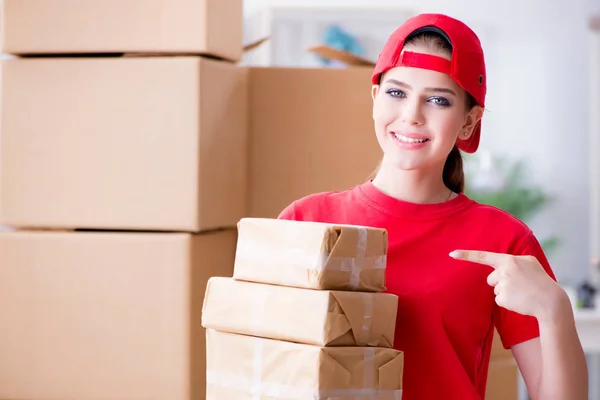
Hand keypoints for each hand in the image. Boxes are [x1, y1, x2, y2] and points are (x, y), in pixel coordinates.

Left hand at [449, 250, 564, 320]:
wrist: (551, 301)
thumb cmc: (540, 281)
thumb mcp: (530, 263)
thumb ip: (513, 260)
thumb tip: (500, 263)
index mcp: (509, 260)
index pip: (483, 256)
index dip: (466, 255)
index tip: (451, 254)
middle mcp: (504, 271)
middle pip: (491, 278)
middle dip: (500, 282)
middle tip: (519, 285)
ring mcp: (503, 285)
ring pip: (495, 289)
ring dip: (505, 292)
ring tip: (522, 292)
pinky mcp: (503, 298)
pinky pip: (498, 300)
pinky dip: (507, 302)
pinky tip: (519, 300)